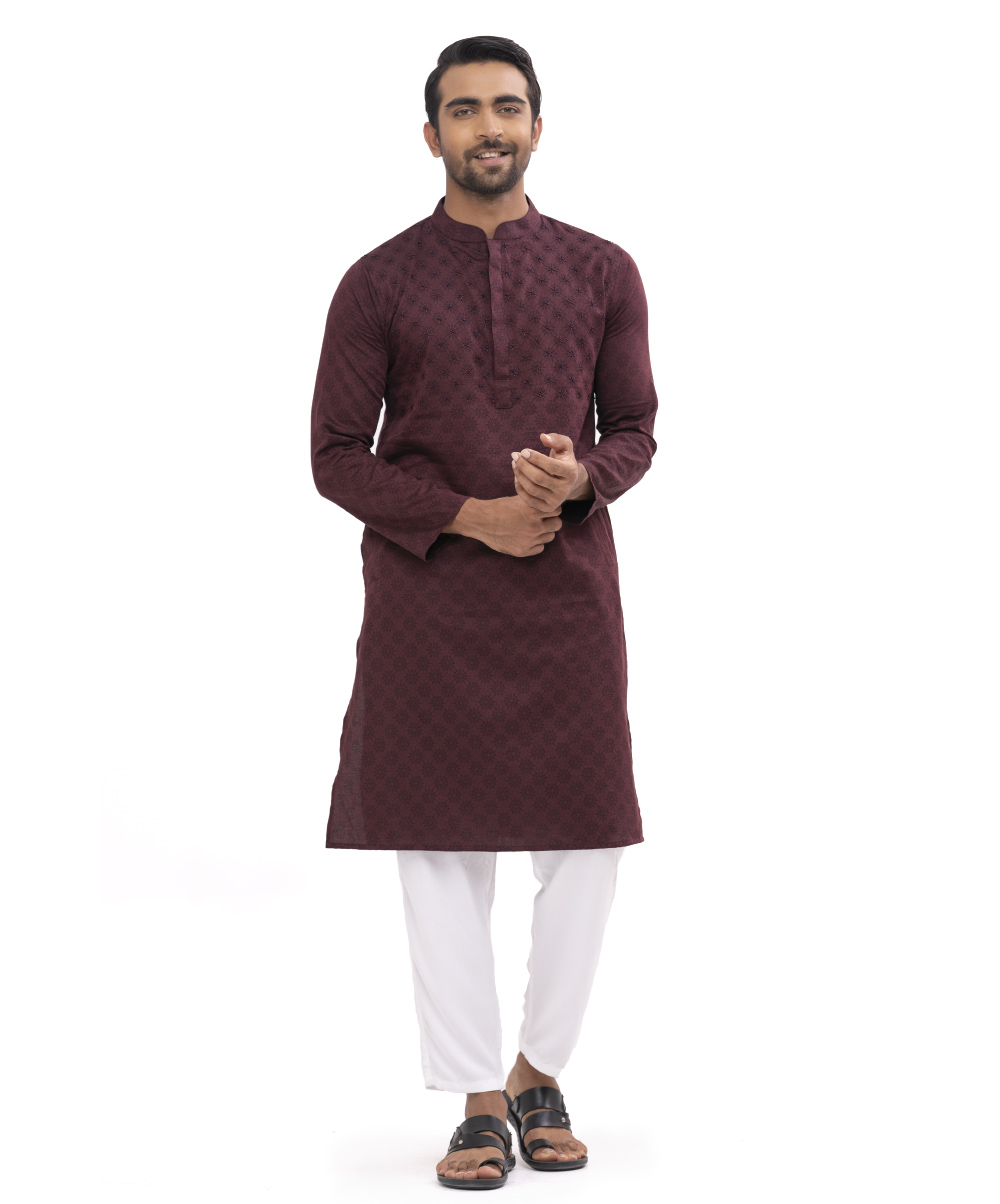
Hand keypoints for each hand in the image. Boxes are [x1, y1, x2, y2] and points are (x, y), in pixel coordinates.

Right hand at [444, 496, 561, 556]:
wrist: (480, 521)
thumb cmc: (498, 507)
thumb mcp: (518, 499)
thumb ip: (535, 502)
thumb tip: (550, 501)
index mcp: (533, 511)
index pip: (557, 510)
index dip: (552, 509)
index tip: (545, 510)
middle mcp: (533, 527)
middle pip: (557, 525)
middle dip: (551, 521)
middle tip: (542, 520)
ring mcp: (529, 540)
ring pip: (550, 537)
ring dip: (544, 532)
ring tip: (533, 528)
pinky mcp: (523, 551)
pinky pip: (540, 548)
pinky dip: (536, 543)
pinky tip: (526, 537)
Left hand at [511, 432, 586, 511]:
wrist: (568, 482)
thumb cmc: (563, 459)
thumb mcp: (565, 446)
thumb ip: (557, 439)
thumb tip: (543, 437)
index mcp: (571, 473)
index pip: (551, 466)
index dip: (535, 458)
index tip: (523, 451)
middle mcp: (565, 489)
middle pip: (539, 478)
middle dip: (523, 466)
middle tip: (514, 456)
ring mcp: (556, 501)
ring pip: (532, 489)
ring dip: (519, 475)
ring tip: (514, 464)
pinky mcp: (546, 508)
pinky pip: (528, 499)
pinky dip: (519, 487)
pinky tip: (516, 476)